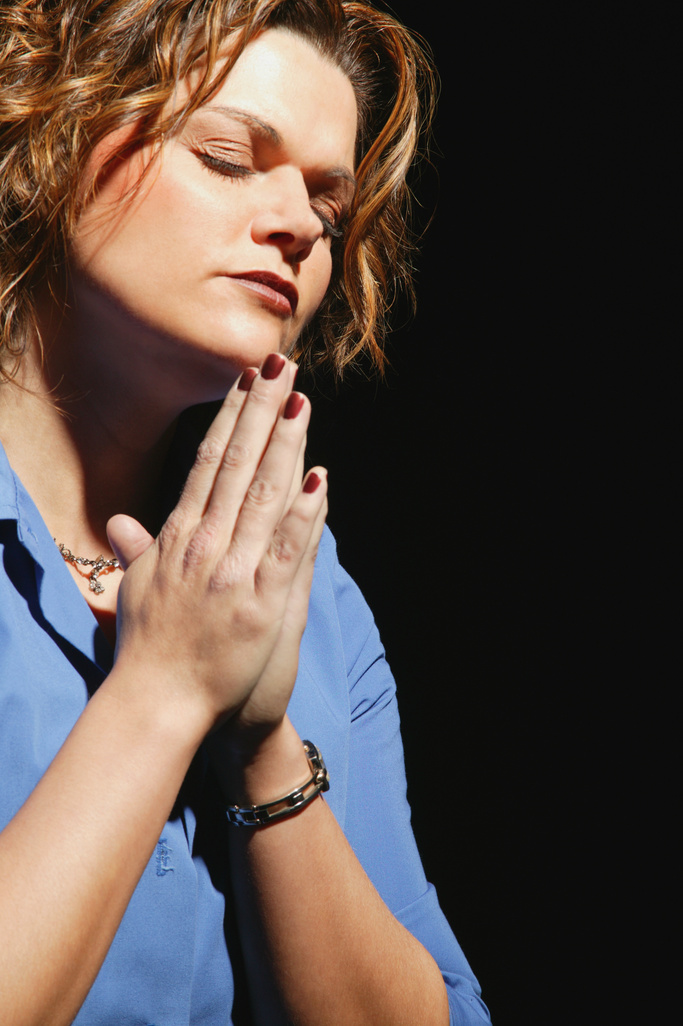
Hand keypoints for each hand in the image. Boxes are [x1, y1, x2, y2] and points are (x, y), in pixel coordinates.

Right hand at [106, 354, 326, 740]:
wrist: (159, 704)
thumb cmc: (148, 650)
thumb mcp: (134, 593)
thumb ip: (137, 553)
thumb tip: (119, 523)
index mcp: (179, 539)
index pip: (209, 463)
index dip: (231, 418)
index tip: (247, 380)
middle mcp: (205, 546)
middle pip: (238, 465)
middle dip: (261, 410)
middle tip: (280, 362)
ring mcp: (234, 573)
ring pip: (264, 496)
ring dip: (285, 445)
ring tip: (302, 400)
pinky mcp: (262, 605)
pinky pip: (286, 550)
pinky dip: (304, 514)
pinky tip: (318, 477)